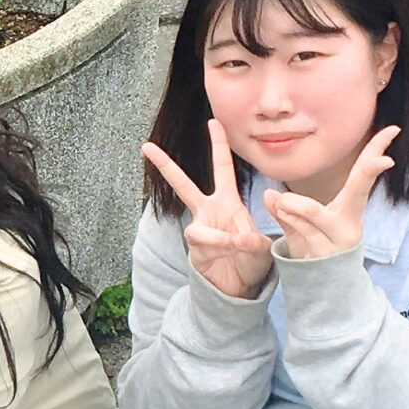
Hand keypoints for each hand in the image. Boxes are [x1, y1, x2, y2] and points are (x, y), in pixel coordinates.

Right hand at [141, 119, 272, 298]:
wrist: (240, 286)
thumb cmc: (251, 260)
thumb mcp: (262, 245)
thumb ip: (254, 239)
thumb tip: (243, 239)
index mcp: (228, 201)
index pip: (222, 167)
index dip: (219, 144)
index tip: (213, 121)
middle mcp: (208, 212)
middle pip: (183, 185)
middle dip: (165, 166)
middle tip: (146, 146)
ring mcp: (199, 232)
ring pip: (198, 231)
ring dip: (221, 240)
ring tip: (241, 246)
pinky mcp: (194, 252)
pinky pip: (205, 247)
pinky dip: (223, 250)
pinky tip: (234, 253)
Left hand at [265, 126, 399, 261]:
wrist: (322, 292)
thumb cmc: (314, 252)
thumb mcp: (302, 228)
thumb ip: (286, 211)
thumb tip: (269, 194)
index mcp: (349, 210)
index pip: (363, 176)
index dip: (376, 152)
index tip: (392, 130)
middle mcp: (350, 223)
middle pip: (358, 192)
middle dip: (368, 174)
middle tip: (382, 160)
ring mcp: (339, 241)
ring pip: (317, 213)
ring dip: (295, 205)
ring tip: (281, 200)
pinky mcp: (325, 256)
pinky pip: (302, 233)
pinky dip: (288, 220)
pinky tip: (279, 210)